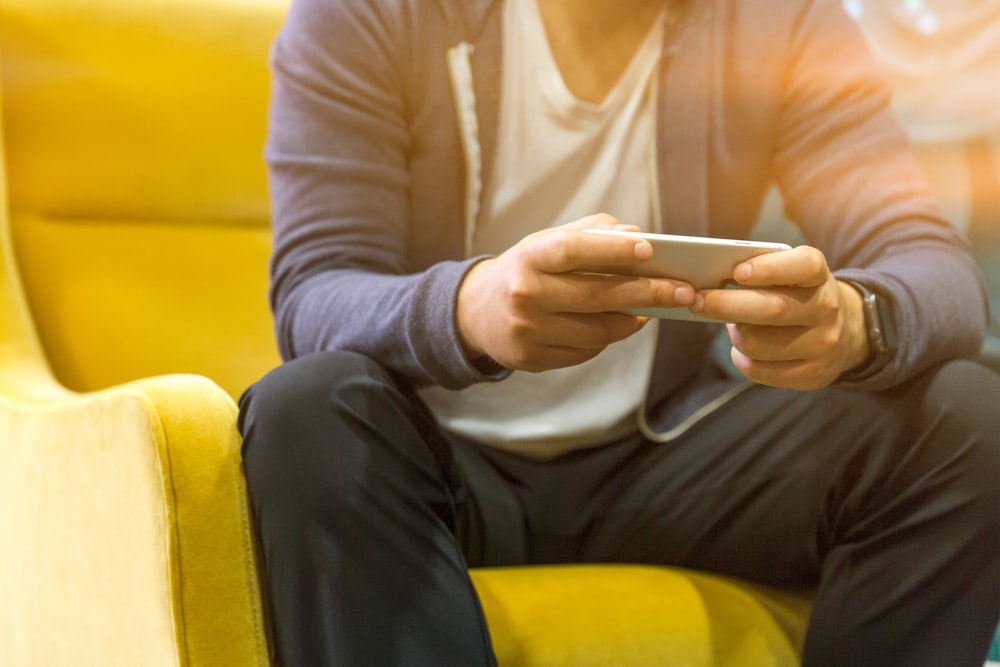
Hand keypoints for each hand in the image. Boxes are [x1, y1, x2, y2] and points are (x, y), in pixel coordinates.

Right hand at [457, 214, 696, 371]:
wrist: (476, 312)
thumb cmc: (525, 270)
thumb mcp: (546, 243)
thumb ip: (591, 233)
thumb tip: (638, 236)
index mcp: (529, 257)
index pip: (575, 250)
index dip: (614, 250)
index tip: (651, 249)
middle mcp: (525, 293)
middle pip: (597, 296)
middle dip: (647, 293)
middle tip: (683, 292)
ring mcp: (527, 330)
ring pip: (597, 331)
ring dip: (631, 322)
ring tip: (648, 311)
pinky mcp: (531, 359)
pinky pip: (585, 352)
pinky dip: (606, 340)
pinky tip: (614, 327)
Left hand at [690, 245, 869, 389]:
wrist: (847, 331)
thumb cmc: (799, 295)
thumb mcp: (792, 275)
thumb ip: (761, 272)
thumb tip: (712, 282)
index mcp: (819, 276)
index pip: (803, 266)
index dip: (768, 269)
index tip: (737, 272)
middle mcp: (827, 309)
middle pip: (772, 309)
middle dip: (726, 305)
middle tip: (697, 301)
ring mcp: (824, 344)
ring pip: (759, 344)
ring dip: (735, 335)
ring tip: (733, 327)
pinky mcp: (813, 374)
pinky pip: (761, 370)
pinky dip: (742, 359)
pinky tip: (742, 350)